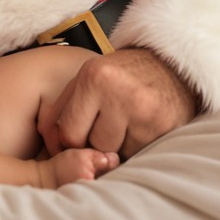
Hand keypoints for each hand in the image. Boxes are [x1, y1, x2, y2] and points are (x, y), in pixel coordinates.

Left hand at [38, 47, 197, 158]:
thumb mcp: (88, 78)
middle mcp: (118, 92)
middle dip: (99, 142)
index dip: (75, 139)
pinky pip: (141, 153)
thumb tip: (48, 142)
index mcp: (93, 77)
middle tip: (110, 126)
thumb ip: (63, 106)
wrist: (171, 65)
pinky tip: (143, 129)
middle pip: (95, 146)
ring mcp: (143, 111)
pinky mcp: (164, 127)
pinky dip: (140, 146)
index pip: (70, 133)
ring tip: (127, 125)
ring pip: (118, 153)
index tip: (84, 133)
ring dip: (120, 146)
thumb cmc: (121, 75)